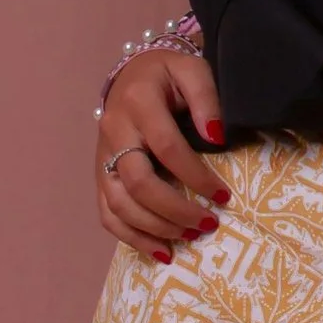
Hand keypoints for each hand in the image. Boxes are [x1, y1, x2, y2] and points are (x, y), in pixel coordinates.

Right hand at [94, 50, 229, 259]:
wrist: (131, 75)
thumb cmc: (168, 76)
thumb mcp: (192, 71)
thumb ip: (207, 99)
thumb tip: (216, 138)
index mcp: (139, 103)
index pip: (167, 148)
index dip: (196, 176)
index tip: (223, 196)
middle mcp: (114, 131)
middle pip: (139, 182)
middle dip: (175, 210)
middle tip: (208, 223)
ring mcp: (102, 156)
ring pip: (119, 203)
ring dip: (156, 228)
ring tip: (190, 237)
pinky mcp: (99, 175)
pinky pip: (107, 213)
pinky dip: (132, 237)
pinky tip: (161, 251)